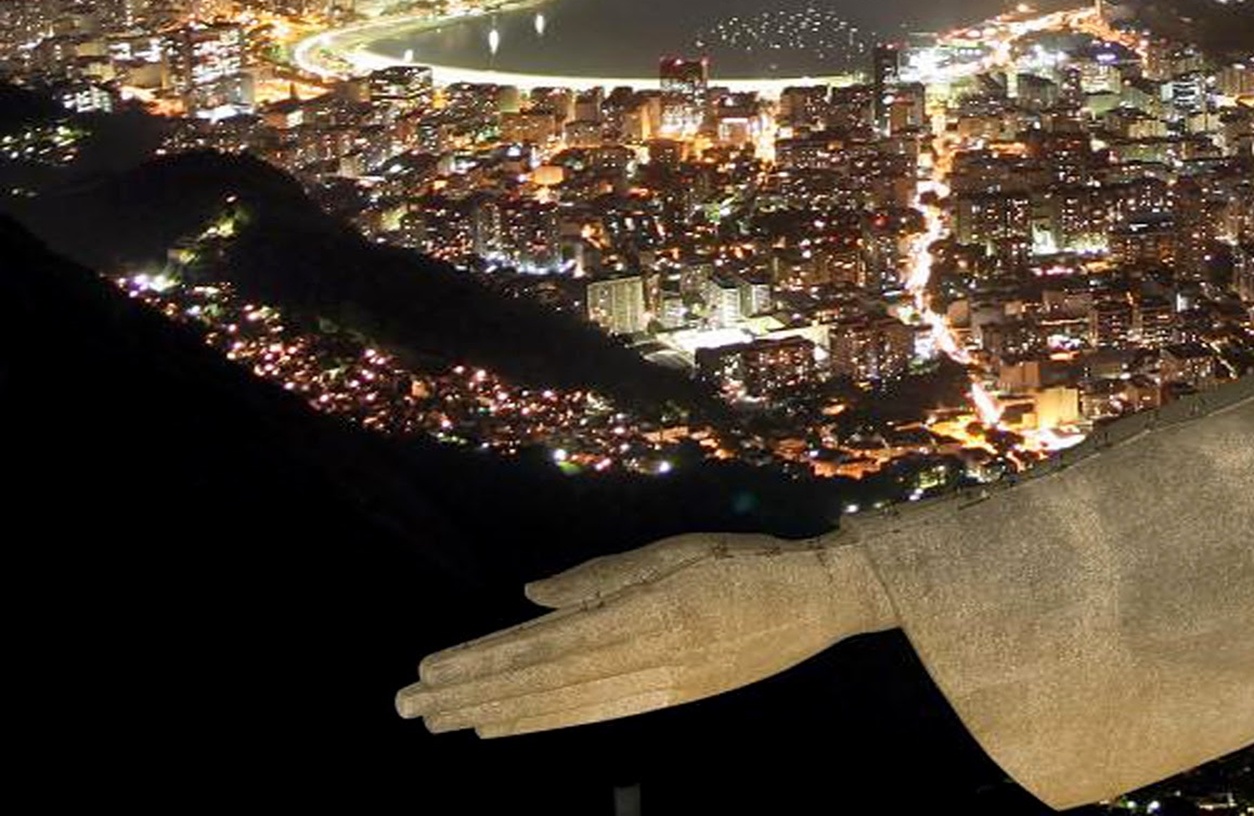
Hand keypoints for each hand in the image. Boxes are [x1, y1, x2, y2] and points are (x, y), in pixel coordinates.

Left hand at [395, 531, 894, 736]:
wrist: (821, 598)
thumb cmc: (747, 560)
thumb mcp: (673, 551)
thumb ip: (601, 576)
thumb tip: (530, 597)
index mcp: (645, 608)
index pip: (544, 642)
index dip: (484, 660)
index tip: (432, 670)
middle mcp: (646, 652)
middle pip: (542, 680)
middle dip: (472, 693)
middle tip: (411, 705)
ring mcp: (660, 682)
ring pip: (560, 704)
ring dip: (496, 713)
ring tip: (443, 720)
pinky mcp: (672, 697)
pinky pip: (593, 712)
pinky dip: (543, 720)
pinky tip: (506, 724)